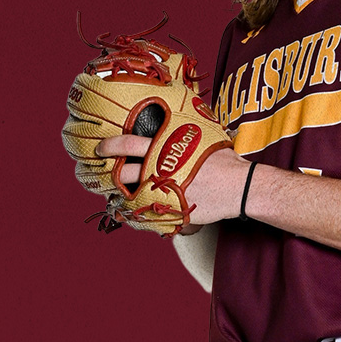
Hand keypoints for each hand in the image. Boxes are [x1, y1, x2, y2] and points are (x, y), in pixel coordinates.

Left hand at [95, 135, 251, 225]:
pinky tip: (136, 212)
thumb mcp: (203, 137)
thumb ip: (184, 135)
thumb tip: (177, 126)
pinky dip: (138, 214)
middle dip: (109, 174)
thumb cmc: (224, 161)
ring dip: (121, 195)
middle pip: (123, 172)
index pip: (129, 145)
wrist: (239, 187)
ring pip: (131, 195)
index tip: (101, 148)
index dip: (111, 145)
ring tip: (116, 194)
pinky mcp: (171, 211)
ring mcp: (164, 193)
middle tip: (101, 175)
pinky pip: (148, 214)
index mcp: (166, 149)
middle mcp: (160, 170)